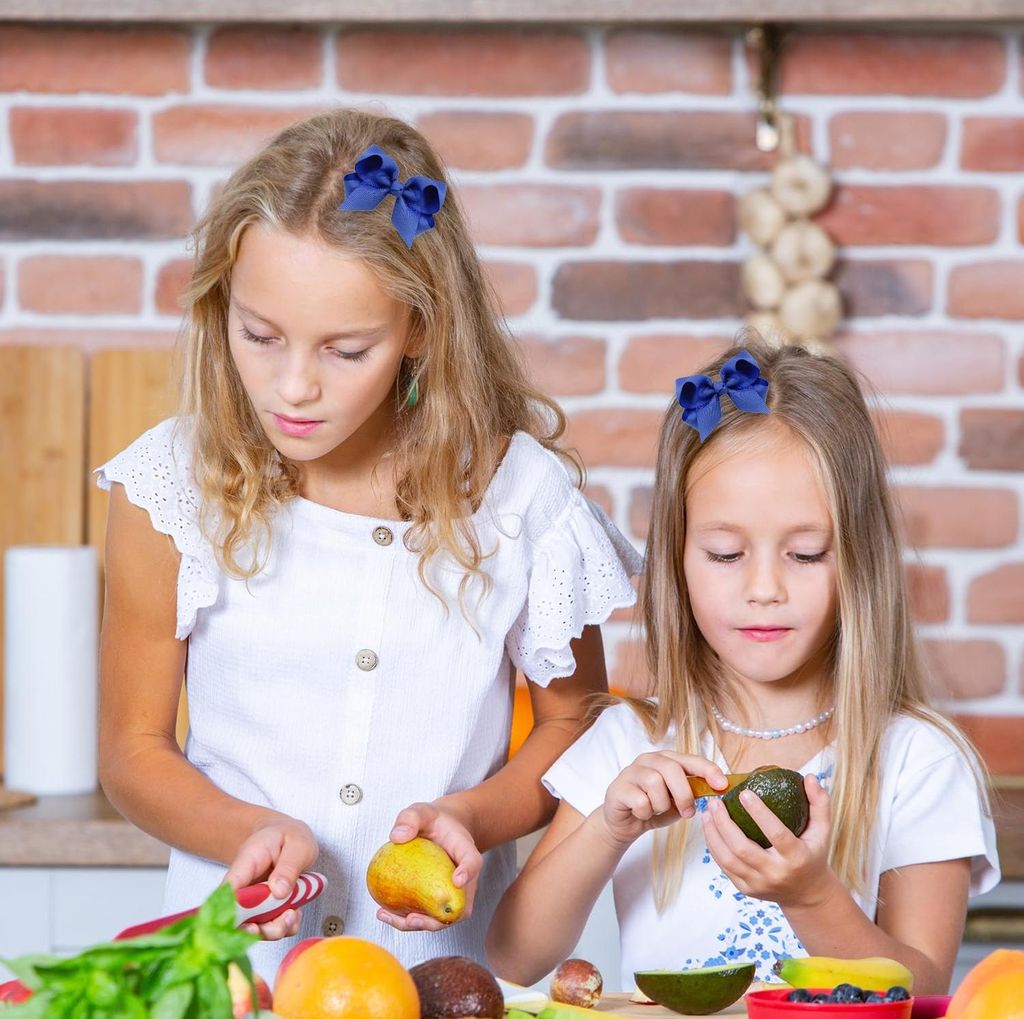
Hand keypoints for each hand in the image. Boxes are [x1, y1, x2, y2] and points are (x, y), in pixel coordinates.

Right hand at [224, 814, 319, 940]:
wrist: (288, 835)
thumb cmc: (289, 836)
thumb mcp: (297, 844)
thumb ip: (289, 866)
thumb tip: (278, 892)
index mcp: (246, 863)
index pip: (229, 890)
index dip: (233, 912)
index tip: (252, 926)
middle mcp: (244, 886)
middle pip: (238, 916)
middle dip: (259, 929)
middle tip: (283, 921)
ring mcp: (253, 900)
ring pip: (254, 926)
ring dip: (274, 929)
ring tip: (294, 914)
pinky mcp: (265, 909)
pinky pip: (271, 925)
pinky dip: (285, 926)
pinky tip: (296, 913)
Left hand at [376, 800, 481, 932]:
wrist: (440, 830)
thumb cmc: (432, 821)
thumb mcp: (421, 811)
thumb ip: (410, 818)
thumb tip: (397, 837)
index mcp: (466, 852)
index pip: (473, 862)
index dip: (468, 873)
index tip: (458, 879)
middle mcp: (464, 879)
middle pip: (460, 907)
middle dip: (438, 920)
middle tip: (412, 917)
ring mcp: (451, 894)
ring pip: (442, 919)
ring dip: (418, 925)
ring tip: (388, 917)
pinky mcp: (436, 901)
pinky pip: (426, 916)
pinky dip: (406, 920)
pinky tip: (383, 913)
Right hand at [600, 752, 728, 848]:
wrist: (624, 823)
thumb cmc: (654, 807)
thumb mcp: (678, 801)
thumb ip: (692, 793)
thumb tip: (717, 790)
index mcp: (666, 759)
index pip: (690, 759)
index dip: (707, 770)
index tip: (722, 785)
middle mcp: (648, 760)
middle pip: (671, 768)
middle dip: (684, 794)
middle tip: (687, 812)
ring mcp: (631, 771)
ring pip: (655, 782)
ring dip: (661, 805)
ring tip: (657, 810)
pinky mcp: (618, 787)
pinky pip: (640, 800)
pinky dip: (646, 812)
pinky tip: (641, 813)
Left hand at [701, 772, 833, 907]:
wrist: (808, 895)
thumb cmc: (813, 855)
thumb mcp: (822, 831)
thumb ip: (819, 803)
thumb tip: (809, 777)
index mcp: (797, 858)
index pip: (776, 834)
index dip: (760, 813)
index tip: (744, 792)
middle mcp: (776, 874)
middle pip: (743, 849)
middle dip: (724, 823)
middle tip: (715, 801)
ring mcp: (760, 884)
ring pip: (729, 859)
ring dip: (713, 834)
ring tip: (707, 812)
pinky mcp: (747, 889)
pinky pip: (725, 867)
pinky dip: (714, 847)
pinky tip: (710, 828)